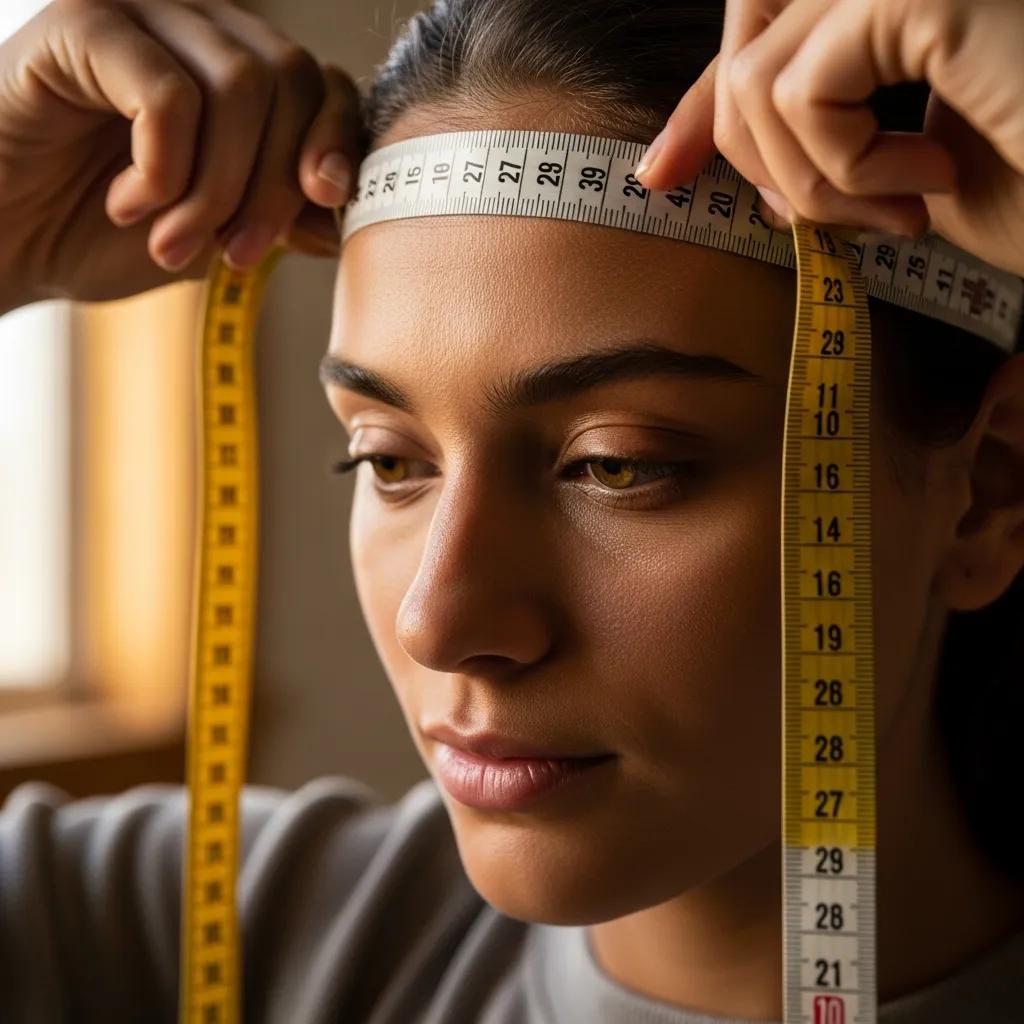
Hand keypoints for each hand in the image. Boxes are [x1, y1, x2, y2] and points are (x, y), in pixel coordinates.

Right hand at [0, 0, 362, 312]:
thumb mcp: (218, 232)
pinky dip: (164, 169)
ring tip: (174, 243)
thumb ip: (284, 214)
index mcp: (237, 66)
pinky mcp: (82, 23)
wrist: (7, 245)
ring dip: (216, 190)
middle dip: (274, 187)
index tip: (324, 206)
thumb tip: (342, 210)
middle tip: (236, 256)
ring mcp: (140, 13)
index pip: (323, 83)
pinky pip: (168, 92)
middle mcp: (196, 25)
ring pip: (239, 86)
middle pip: (291, 82)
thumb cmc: (106, 233)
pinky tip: (131, 203)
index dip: (336, 144)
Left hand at [634, 0, 1023, 277]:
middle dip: (751, 149)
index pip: (765, 33)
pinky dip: (845, 168)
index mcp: (896, 2)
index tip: (660, 174)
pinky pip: (802, 90)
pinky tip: (925, 186)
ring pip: (756, 77)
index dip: (704, 104)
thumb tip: (728, 161)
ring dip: (813, 181)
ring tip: (902, 214)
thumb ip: (821, 145)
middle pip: (745, 40)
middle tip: (828, 218)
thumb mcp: (899, 175)